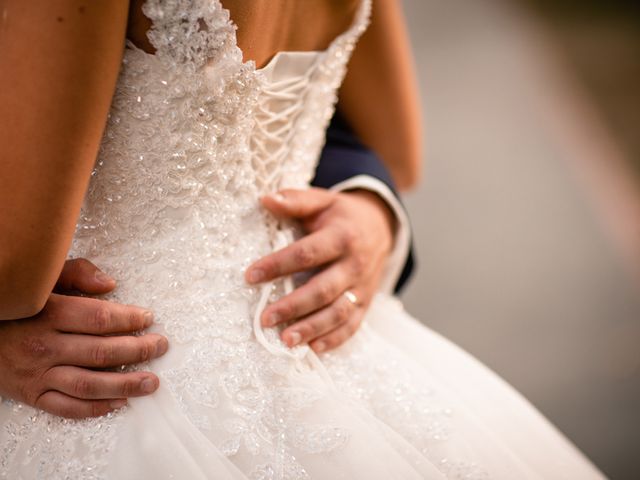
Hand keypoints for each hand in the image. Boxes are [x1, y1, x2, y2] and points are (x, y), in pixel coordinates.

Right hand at [0, 259, 167, 418]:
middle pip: (102, 351)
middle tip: (160, 346)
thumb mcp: (43, 279)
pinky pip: (67, 407)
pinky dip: (96, 408)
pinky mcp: (32, 395)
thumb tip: (110, 284)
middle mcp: (44, 347)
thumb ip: (76, 273)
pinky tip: (120, 403)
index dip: (130, 319)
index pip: (100, 319)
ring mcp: (38, 374)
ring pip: (89, 384)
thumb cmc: (17, 304)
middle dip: (138, 350)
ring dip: (126, 384)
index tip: (149, 318)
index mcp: (49, 314)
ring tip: (152, 382)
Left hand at [246, 188, 394, 352]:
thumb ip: (295, 201)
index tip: (250, 275)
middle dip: (294, 306)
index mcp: (342, 237)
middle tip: (265, 319)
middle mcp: (355, 264)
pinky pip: (352, 325)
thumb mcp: (322, 200)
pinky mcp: (366, 302)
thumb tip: (265, 200)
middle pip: (323, 289)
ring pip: (338, 312)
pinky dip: (334, 339)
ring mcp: (362, 286)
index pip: (307, 253)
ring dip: (312, 328)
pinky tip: (313, 349)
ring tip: (286, 340)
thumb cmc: (341, 215)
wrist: (381, 226)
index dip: (278, 265)